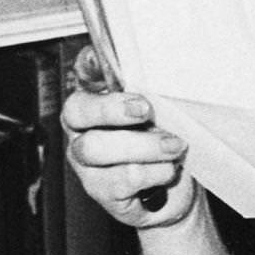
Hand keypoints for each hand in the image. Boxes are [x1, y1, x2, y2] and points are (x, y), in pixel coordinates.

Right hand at [61, 53, 195, 228]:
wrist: (176, 193)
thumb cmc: (166, 148)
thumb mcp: (166, 116)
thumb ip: (157, 94)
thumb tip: (163, 78)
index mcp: (98, 102)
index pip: (82, 75)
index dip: (87, 65)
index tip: (99, 60)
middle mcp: (83, 129)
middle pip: (77, 111)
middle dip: (112, 108)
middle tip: (145, 110)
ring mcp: (86, 162)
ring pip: (97, 147)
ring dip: (144, 146)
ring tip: (175, 147)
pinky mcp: (100, 191)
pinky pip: (122, 178)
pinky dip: (153, 173)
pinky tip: (168, 171)